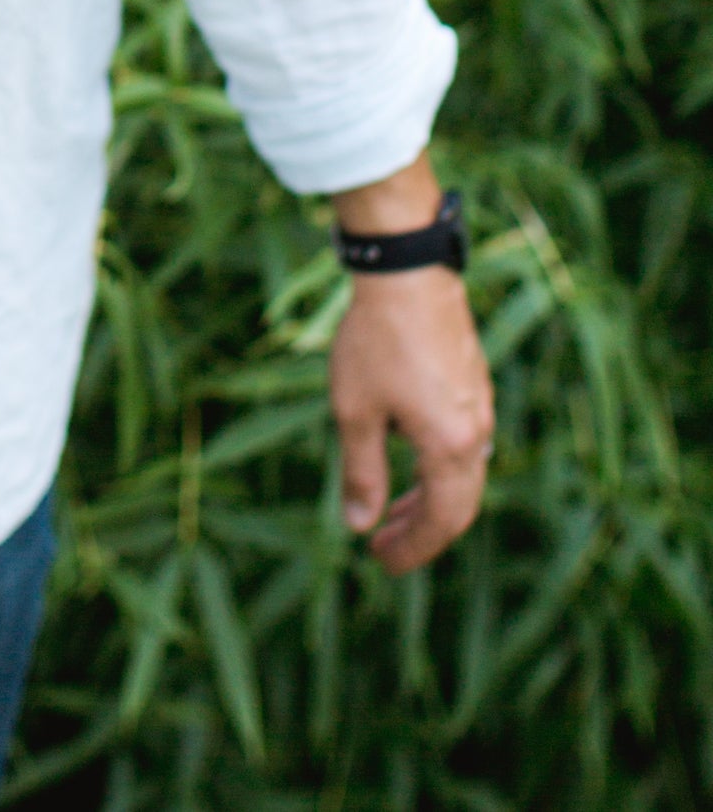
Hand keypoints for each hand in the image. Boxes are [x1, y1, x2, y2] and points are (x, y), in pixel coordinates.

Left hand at [329, 154, 494, 571]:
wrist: (407, 273)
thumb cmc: (375, 341)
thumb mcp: (355, 410)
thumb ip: (361, 471)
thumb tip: (360, 525)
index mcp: (452, 447)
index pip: (441, 520)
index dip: (412, 548)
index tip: (381, 563)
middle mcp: (476, 432)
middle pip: (457, 504)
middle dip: (419, 530)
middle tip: (383, 548)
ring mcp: (479, 406)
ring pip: (461, 473)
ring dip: (426, 498)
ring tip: (388, 510)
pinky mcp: (473, 383)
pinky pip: (462, 443)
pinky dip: (436, 467)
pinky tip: (406, 458)